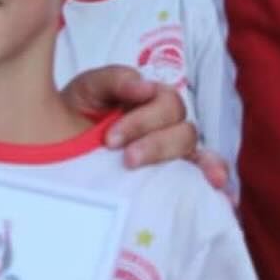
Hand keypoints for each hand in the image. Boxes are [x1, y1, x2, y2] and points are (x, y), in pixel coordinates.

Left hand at [59, 66, 227, 189]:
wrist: (54, 147)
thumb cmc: (75, 112)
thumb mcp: (88, 88)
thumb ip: (114, 79)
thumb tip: (144, 86)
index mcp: (149, 100)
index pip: (167, 104)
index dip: (143, 120)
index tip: (109, 139)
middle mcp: (165, 125)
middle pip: (183, 130)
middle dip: (156, 144)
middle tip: (126, 159)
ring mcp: (170, 152)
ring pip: (193, 153)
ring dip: (174, 163)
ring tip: (153, 177)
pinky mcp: (171, 178)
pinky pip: (202, 178)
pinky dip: (215, 182)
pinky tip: (225, 199)